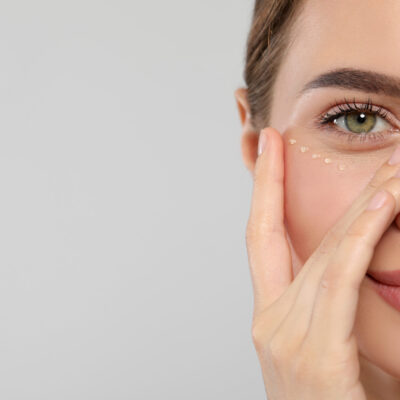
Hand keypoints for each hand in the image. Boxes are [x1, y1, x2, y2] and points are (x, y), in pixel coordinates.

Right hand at [246, 127, 399, 399]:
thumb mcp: (331, 347)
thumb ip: (331, 301)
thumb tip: (352, 252)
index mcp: (271, 315)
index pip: (260, 236)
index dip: (261, 190)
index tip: (266, 148)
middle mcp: (268, 320)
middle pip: (283, 235)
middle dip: (281, 180)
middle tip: (288, 136)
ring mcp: (283, 338)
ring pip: (323, 254)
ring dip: (356, 205)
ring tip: (384, 165)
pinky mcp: (311, 356)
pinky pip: (338, 282)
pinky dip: (360, 239)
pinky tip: (383, 205)